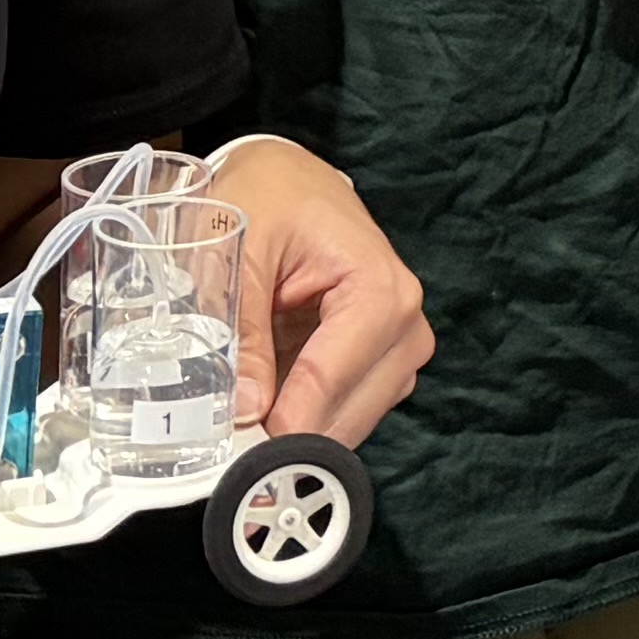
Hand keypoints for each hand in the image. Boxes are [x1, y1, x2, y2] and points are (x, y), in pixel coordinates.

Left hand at [215, 134, 435, 443]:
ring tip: (245, 437)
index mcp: (378, 284)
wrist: (287, 176)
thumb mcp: (237, 251)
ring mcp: (398, 344)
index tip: (244, 462)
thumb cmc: (267, 197)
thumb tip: (243, 409)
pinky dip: (309, 418)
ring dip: (303, 432)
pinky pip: (348, 409)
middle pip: (352, 409)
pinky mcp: (381, 359)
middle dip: (294, 437)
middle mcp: (404, 318)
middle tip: (234, 458)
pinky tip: (271, 413)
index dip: (287, 425)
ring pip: (354, 420)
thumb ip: (239, 330)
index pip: (333, 376)